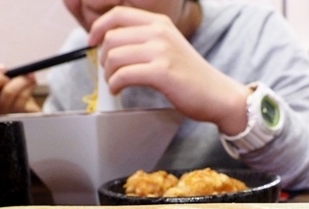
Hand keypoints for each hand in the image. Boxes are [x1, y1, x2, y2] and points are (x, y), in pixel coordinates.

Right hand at [0, 60, 40, 120]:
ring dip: (20, 79)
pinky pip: (22, 97)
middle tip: (8, 75)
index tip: (1, 69)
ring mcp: (0, 117)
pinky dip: (29, 85)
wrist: (30, 114)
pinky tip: (31, 83)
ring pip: (7, 92)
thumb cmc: (12, 97)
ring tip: (27, 78)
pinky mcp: (17, 119)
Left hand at [87, 6, 249, 135]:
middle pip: (111, 38)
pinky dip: (115, 84)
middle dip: (103, 57)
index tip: (92, 42)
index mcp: (160, 22)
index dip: (98, 27)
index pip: (118, 14)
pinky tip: (118, 90)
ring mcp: (161, 51)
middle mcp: (160, 32)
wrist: (217, 94)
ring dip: (108, 74)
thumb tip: (110, 44)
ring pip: (114, 56)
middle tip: (109, 72)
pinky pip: (123, 75)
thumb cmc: (190, 75)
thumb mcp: (169, 46)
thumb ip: (145, 40)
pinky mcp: (162, 72)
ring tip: (115, 83)